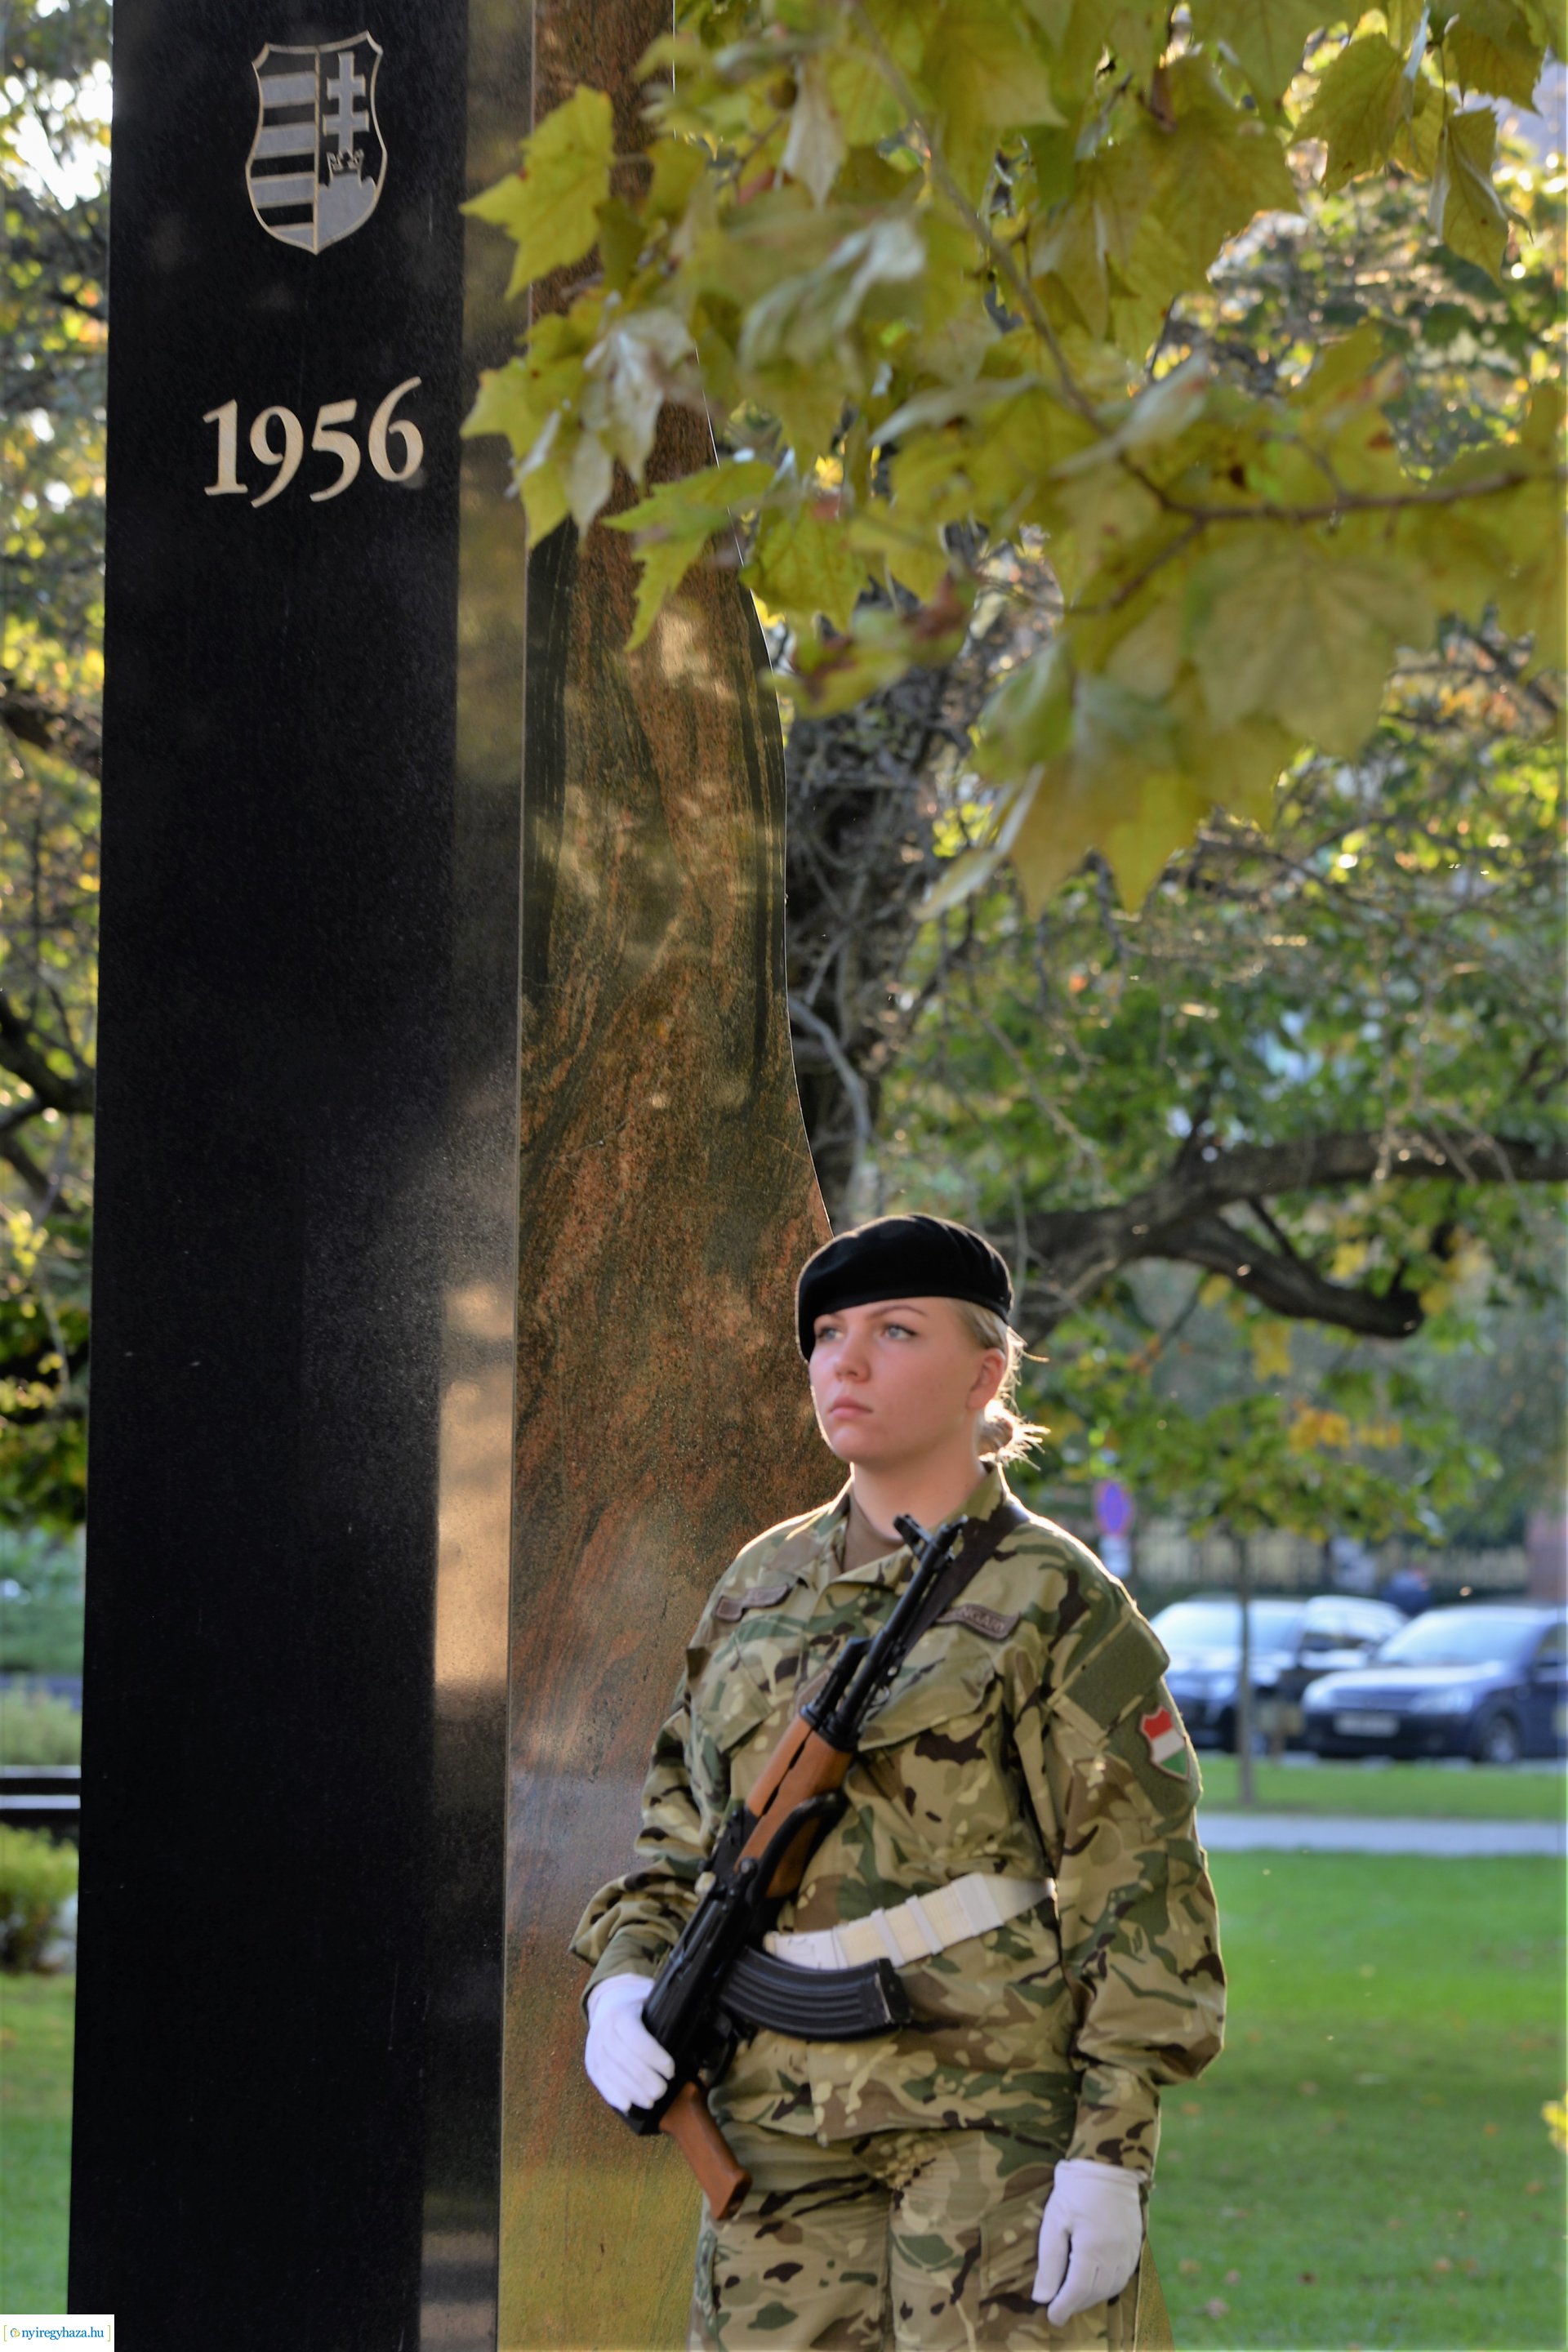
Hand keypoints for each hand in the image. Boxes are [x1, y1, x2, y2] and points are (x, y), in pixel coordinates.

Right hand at [584, 1973, 674, 2114]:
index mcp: (620, 2012)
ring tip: (650, 2101)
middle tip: (662, 2091)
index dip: (654, 2056)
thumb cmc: (636, 2002)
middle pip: (623, 2059)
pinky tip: (628, 2105)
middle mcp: (603, 2029)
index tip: (670, 2069)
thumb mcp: (650, 1996)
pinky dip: (613, 2095)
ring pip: (610, 2072)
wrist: (608, 2000)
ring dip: (631, 2091)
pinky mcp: (590, 2060)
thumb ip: (666, 2009)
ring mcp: (594, 2046)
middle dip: (644, 2078)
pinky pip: (599, 2080)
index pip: (636, 2038)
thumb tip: (692, 2021)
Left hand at [1031, 2158, 1144, 2323]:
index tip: (1052, 2317)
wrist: (1107, 2164)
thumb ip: (1050, 2262)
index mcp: (1092, 2249)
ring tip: (1075, 2297)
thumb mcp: (1054, 2221)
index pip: (1078, 2291)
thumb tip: (1042, 2297)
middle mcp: (1115, 2255)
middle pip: (1095, 2293)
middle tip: (1060, 2307)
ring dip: (1093, 2297)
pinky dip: (1109, 2285)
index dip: (1064, 2307)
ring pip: (1112, 2287)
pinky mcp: (1136, 2244)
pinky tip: (1096, 2281)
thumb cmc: (1075, 2189)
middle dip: (1076, 2304)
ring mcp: (1129, 2250)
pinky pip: (1124, 2275)